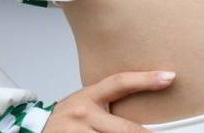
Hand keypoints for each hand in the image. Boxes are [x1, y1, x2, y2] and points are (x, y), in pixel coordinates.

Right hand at [45, 69, 175, 130]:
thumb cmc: (68, 119)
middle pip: (125, 129)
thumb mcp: (86, 103)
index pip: (121, 82)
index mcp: (89, 96)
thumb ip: (108, 103)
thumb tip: (143, 112)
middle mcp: (84, 114)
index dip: (146, 79)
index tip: (169, 77)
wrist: (34, 131)